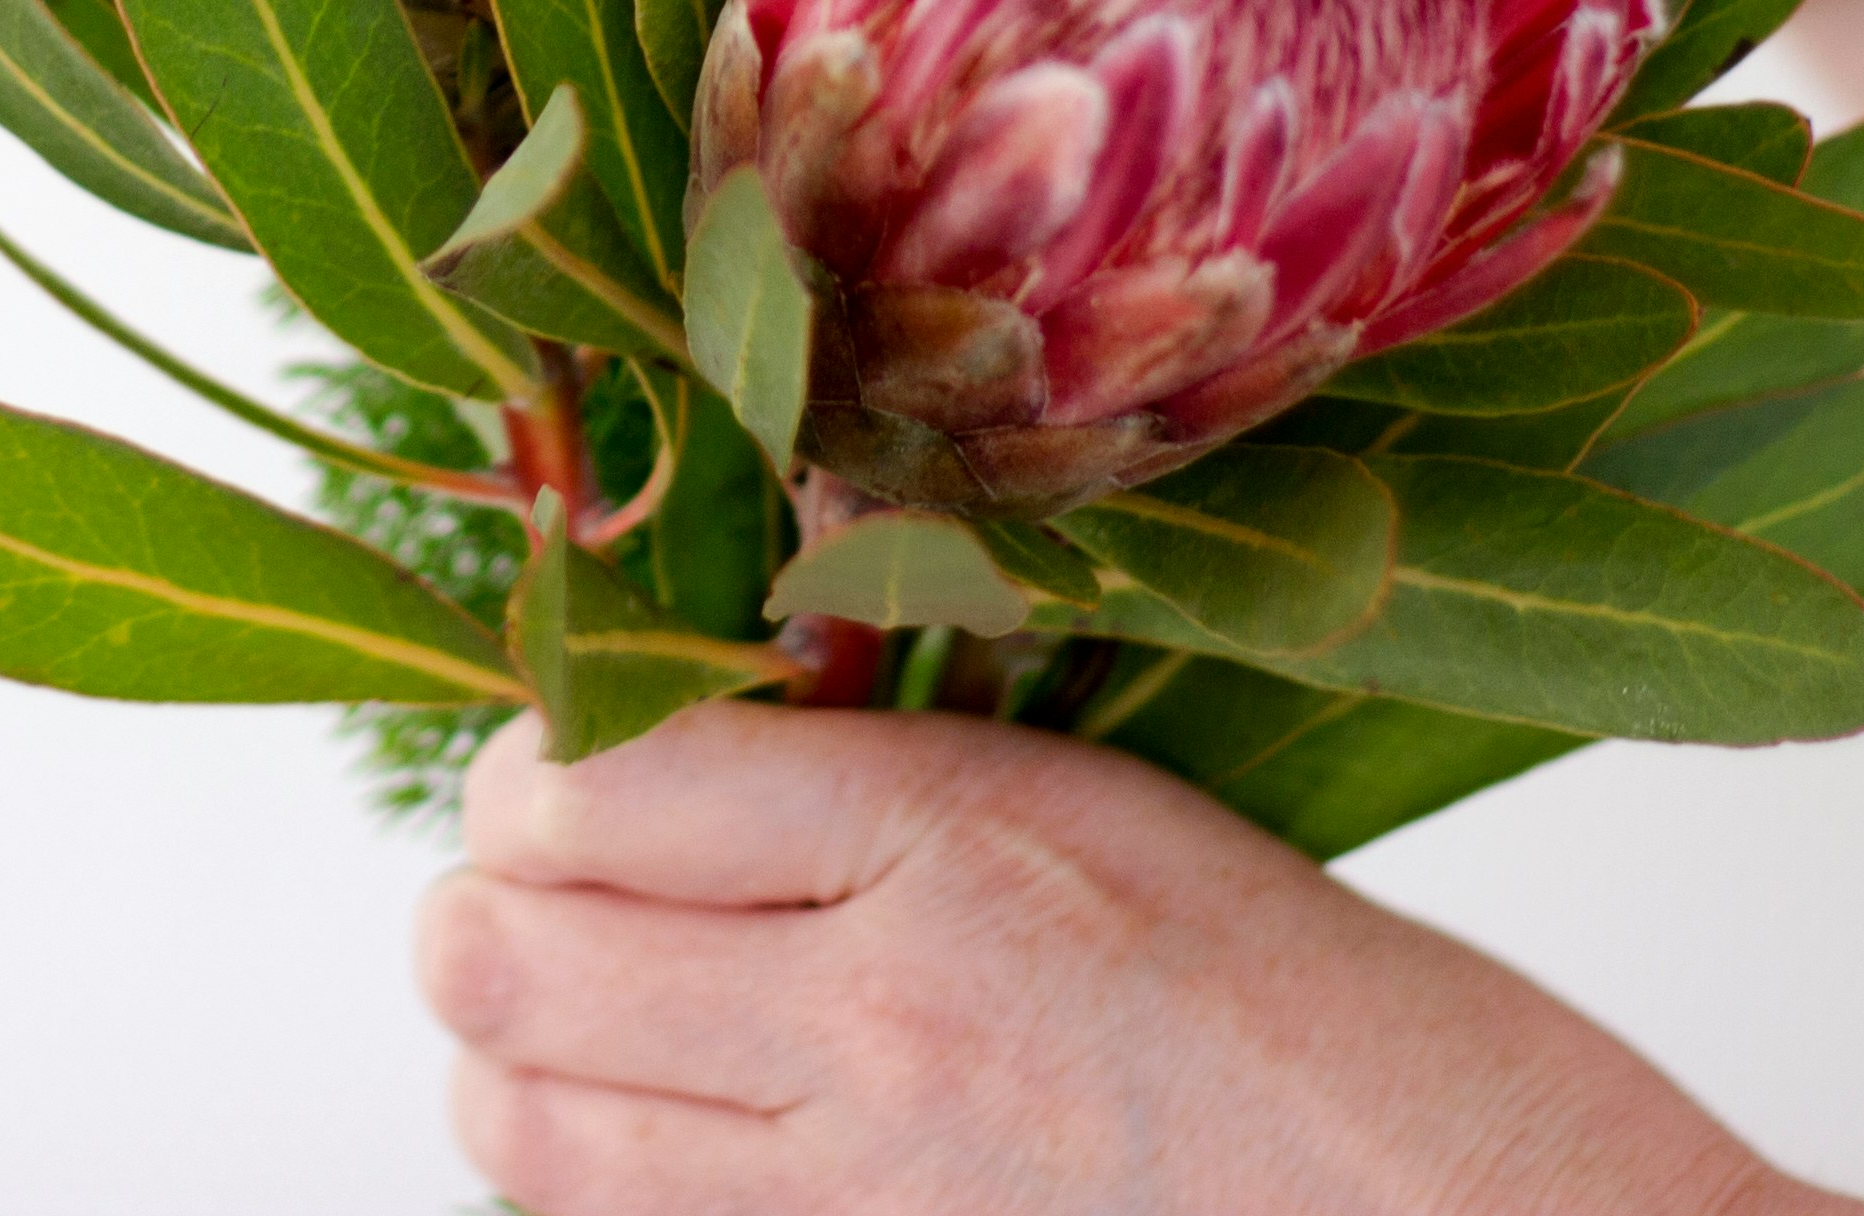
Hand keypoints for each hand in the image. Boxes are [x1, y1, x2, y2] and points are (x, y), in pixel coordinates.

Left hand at [416, 705, 1863, 1215]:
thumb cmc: (1371, 1042)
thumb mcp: (1124, 808)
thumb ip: (891, 761)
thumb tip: (701, 699)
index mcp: (956, 841)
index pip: (588, 777)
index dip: (540, 759)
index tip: (578, 756)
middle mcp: (882, 1023)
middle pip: (501, 955)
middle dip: (492, 905)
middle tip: (554, 886)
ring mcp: (863, 1199)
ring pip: (522, 1127)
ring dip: (519, 1062)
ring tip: (591, 1023)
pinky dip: (608, 1188)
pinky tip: (680, 1145)